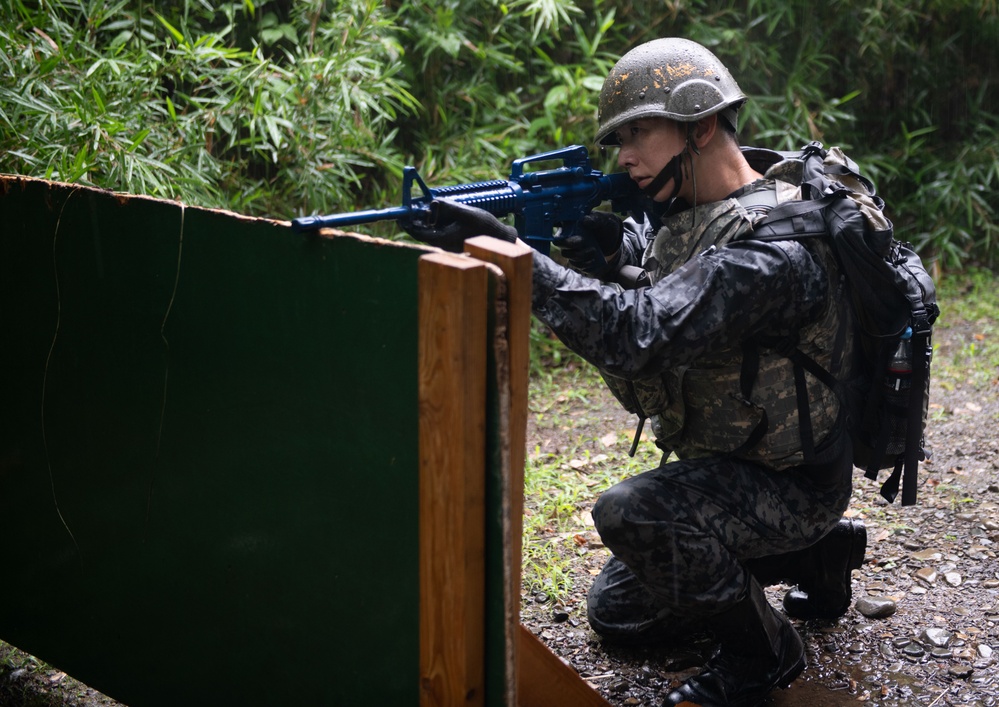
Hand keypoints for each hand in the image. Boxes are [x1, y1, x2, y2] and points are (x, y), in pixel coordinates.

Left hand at [400, 199, 517, 251]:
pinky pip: (440, 230)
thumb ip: (449, 207)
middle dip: (417, 219)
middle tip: (414, 206)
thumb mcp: (467, 213)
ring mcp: (448, 242)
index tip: (401, 216)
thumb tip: (433, 202)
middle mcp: (443, 243)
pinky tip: (445, 211)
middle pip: (423, 231)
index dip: (408, 224)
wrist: (500, 239)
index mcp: (443, 239)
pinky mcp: (454, 240)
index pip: (419, 233)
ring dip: (429, 219)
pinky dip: (438, 221)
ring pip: (432, 229)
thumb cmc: (485, 227)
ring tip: (432, 206)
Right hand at [556, 211, 623, 276]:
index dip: (563, 240)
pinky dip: (586, 265)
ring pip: (571, 259)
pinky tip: (593, 260)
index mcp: (569, 229)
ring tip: (594, 251)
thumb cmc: (604, 224)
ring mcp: (574, 252)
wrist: (613, 237)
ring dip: (582, 257)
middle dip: (573, 248)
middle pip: (563, 250)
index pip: (558, 237)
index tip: (578, 239)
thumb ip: (594, 219)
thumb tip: (585, 220)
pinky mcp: (581, 261)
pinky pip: (579, 266)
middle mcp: (568, 242)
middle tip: (584, 243)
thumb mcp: (602, 219)